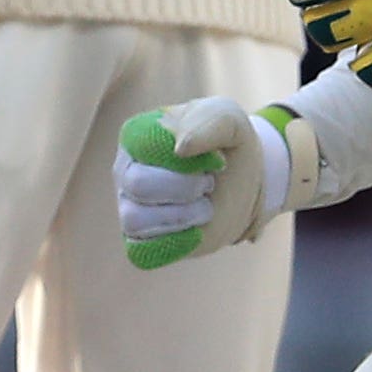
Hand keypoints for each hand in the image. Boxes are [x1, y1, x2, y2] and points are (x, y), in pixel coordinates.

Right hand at [115, 98, 298, 270]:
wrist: (244, 184)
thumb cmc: (228, 146)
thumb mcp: (229, 120)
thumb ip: (208, 122)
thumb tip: (179, 149)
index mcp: (137, 136)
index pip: (145, 147)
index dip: (187, 159)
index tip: (217, 159)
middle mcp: (126, 171)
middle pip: (139, 185)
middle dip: (185, 187)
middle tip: (209, 183)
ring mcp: (131, 206)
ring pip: (134, 220)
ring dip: (181, 216)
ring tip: (204, 208)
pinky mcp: (142, 240)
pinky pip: (142, 251)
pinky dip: (175, 243)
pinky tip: (196, 231)